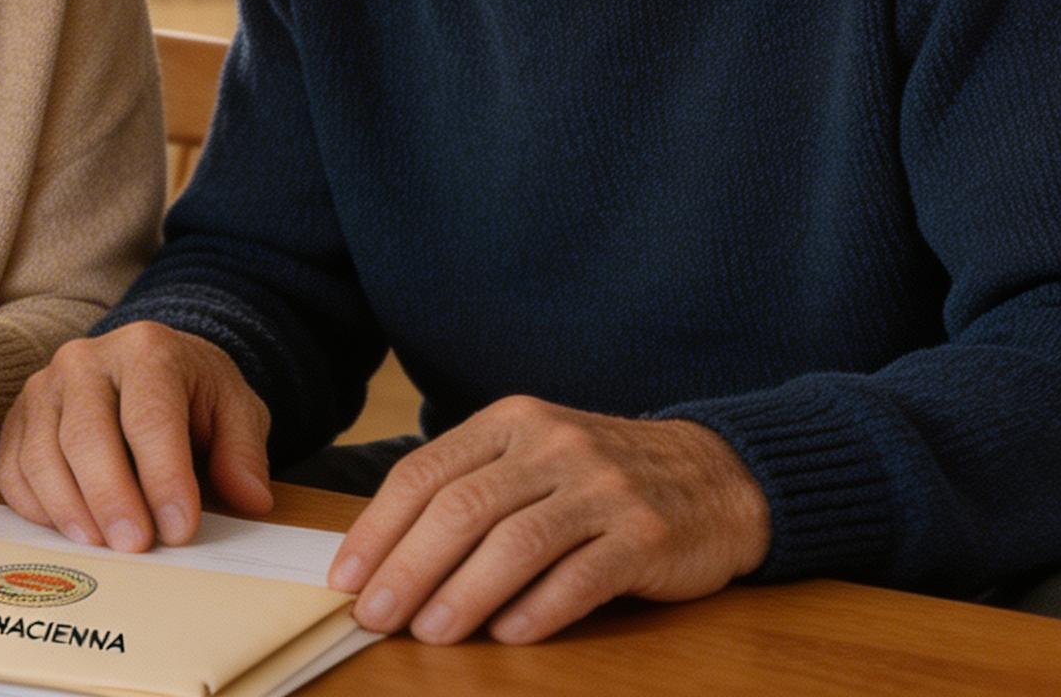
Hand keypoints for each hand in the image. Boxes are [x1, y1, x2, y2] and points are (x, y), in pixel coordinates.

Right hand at [0, 322, 273, 552]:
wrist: (148, 366)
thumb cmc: (191, 392)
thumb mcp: (234, 409)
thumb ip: (243, 452)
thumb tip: (250, 499)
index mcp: (146, 349)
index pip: (149, 417)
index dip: (163, 477)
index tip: (178, 528)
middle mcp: (85, 359)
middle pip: (86, 436)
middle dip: (111, 498)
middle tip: (136, 545)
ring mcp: (44, 387)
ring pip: (41, 454)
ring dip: (70, 509)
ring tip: (102, 545)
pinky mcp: (18, 418)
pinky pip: (12, 469)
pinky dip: (36, 507)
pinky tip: (70, 530)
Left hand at [330, 395, 769, 644]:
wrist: (715, 475)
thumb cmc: (599, 478)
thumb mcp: (532, 458)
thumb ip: (468, 492)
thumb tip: (385, 560)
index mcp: (511, 423)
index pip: (425, 474)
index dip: (378, 530)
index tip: (346, 580)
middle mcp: (553, 446)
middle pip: (462, 510)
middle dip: (408, 569)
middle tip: (375, 617)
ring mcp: (602, 488)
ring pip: (515, 544)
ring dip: (463, 596)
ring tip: (429, 634)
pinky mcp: (645, 533)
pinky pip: (580, 576)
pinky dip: (537, 610)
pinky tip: (507, 635)